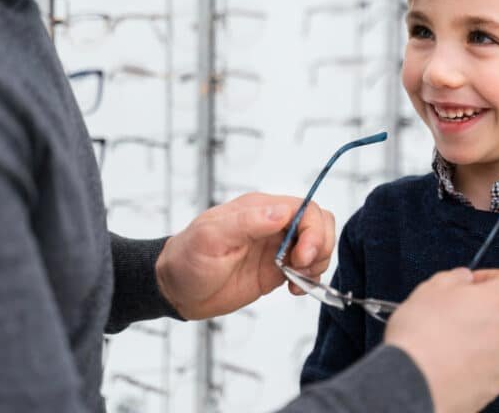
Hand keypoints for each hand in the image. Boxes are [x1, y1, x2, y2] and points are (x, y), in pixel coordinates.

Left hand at [155, 192, 334, 319]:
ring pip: (319, 243)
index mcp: (259, 209)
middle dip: (320, 245)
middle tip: (302, 267)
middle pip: (319, 222)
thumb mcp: (211, 238)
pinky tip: (295, 289)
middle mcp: (272, 224)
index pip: (304, 208)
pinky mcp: (278, 269)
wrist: (177, 290)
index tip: (302, 255)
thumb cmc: (188, 260)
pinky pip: (309, 267)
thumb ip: (247, 222)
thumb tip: (281, 212)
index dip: (312, 230)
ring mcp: (278, 247)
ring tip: (298, 280)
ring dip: (318, 262)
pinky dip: (311, 278)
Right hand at [384, 268, 498, 412]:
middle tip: (463, 307)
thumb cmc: (422, 334)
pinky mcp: (494, 387)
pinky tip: (450, 358)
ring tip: (451, 336)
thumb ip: (455, 278)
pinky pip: (492, 366)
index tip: (473, 282)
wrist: (413, 381)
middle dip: (493, 308)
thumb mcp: (431, 288)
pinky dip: (477, 360)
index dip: (492, 277)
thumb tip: (462, 279)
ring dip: (485, 336)